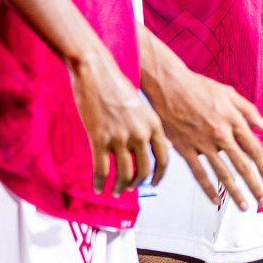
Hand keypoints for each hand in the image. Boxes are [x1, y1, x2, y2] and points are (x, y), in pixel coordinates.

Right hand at [68, 47, 170, 195]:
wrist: (97, 72)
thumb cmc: (117, 87)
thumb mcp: (143, 108)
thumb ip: (152, 129)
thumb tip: (165, 147)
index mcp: (154, 124)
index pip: (163, 158)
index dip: (159, 176)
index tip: (154, 184)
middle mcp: (140, 133)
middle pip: (144, 170)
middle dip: (137, 183)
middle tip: (130, 188)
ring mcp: (120, 137)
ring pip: (124, 174)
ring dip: (119, 186)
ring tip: (115, 191)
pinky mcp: (99, 139)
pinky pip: (101, 170)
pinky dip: (99, 182)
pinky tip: (97, 188)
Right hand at [139, 36, 262, 210]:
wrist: (170, 86)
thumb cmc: (199, 87)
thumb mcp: (230, 93)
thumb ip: (250, 111)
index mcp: (234, 121)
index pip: (255, 150)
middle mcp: (221, 135)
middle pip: (243, 166)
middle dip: (255, 186)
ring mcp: (203, 144)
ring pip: (223, 173)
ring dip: (235, 192)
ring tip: (244, 206)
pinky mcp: (186, 149)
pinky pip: (199, 173)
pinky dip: (207, 188)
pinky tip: (215, 200)